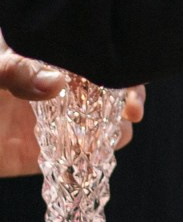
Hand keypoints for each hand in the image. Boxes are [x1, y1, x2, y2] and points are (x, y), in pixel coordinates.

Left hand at [0, 47, 143, 176]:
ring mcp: (49, 122)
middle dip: (124, 102)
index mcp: (44, 58)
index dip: (120, 72)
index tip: (128, 90)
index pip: (96, 59)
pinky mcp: (38, 155)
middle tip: (129, 114)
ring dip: (108, 134)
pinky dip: (87, 163)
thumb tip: (56, 82)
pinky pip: (75, 160)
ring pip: (100, 127)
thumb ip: (14, 70)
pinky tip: (85, 161)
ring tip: (101, 139)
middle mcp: (53, 87)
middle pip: (109, 91)